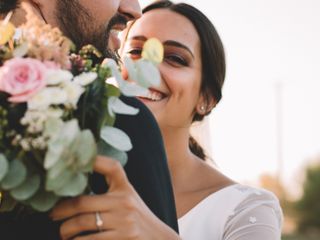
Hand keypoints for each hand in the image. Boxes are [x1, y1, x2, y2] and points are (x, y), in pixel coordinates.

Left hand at [50, 156, 179, 239]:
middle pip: (83, 203)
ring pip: (83, 224)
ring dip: (66, 230)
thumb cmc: (137, 216)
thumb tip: (78, 187)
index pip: (113, 168)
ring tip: (63, 233)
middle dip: (62, 210)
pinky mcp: (122, 239)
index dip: (95, 160)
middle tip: (53, 214)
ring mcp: (124, 222)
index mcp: (125, 189)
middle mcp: (125, 202)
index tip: (76, 160)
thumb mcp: (128, 198)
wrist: (158, 238)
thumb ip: (111, 191)